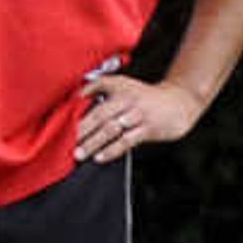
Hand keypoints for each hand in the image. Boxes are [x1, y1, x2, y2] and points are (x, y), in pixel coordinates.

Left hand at [75, 71, 203, 162]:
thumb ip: (101, 86)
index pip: (94, 95)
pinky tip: (99, 157)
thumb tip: (75, 96)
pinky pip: (126, 141)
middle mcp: (128, 99)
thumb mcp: (125, 84)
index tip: (62, 120)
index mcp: (120, 86)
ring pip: (111, 129)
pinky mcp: (148, 129)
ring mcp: (139, 115)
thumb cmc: (145, 97)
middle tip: (65, 142)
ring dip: (93, 143)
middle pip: (100, 115)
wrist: (179, 102)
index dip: (78, 107)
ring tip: (79, 153)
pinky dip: (111, 150)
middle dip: (81, 130)